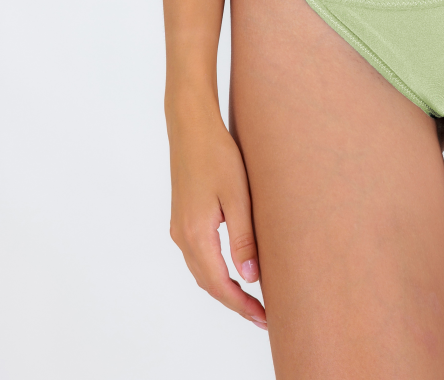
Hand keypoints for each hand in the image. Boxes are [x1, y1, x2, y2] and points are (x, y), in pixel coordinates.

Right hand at [167, 107, 266, 329]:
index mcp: (196, 234)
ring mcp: (179, 227)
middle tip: (263, 315)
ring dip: (224, 288)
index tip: (264, 318)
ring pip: (202, 271)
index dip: (242, 306)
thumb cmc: (217, 154)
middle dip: (235, 302)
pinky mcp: (182, 217)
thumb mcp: (237, 196)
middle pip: (209, 283)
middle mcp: (182, 236)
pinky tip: (233, 269)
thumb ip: (244, 238)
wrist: (190, 125)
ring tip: (251, 298)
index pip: (220, 285)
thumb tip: (251, 278)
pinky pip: (198, 256)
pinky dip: (215, 271)